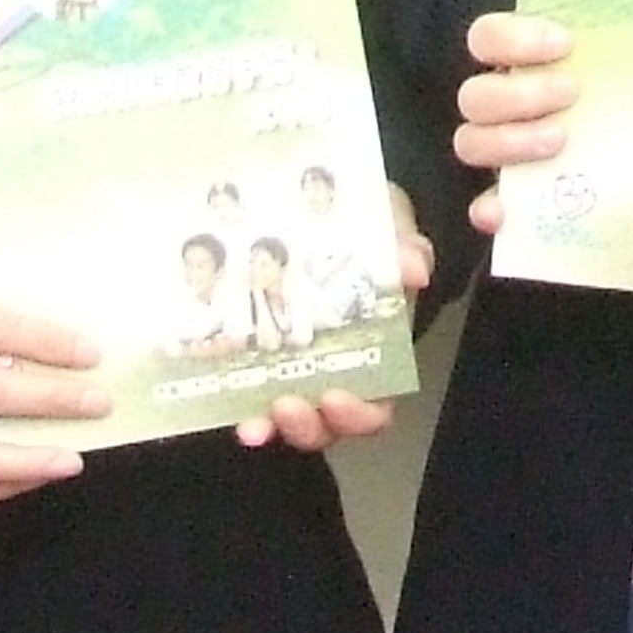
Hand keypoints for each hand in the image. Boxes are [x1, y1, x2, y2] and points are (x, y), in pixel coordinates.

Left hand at [232, 186, 431, 455]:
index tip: (337, 398)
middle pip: (326, 423)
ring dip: (270, 424)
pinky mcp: (254, 353)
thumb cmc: (366, 229)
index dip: (358, 414)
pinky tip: (218, 394)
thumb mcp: (392, 229)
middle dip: (308, 425)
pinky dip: (234, 400)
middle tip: (288, 406)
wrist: (327, 206)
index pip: (375, 405)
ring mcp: (292, 365)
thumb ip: (406, 248)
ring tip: (253, 420)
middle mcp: (334, 370)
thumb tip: (413, 268)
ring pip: (284, 417)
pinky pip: (244, 388)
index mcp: (376, 352)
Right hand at [455, 12, 576, 239]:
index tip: (564, 44)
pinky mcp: (521, 204)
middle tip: (570, 93)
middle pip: (477, 96)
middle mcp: (514, 105)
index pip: (489, 38)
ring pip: (472, 142)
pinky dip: (490, 208)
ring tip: (559, 141)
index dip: (511, 38)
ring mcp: (512, 155)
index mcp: (534, 64)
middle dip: (518, 93)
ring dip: (506, 141)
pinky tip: (507, 211)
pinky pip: (486, 207)